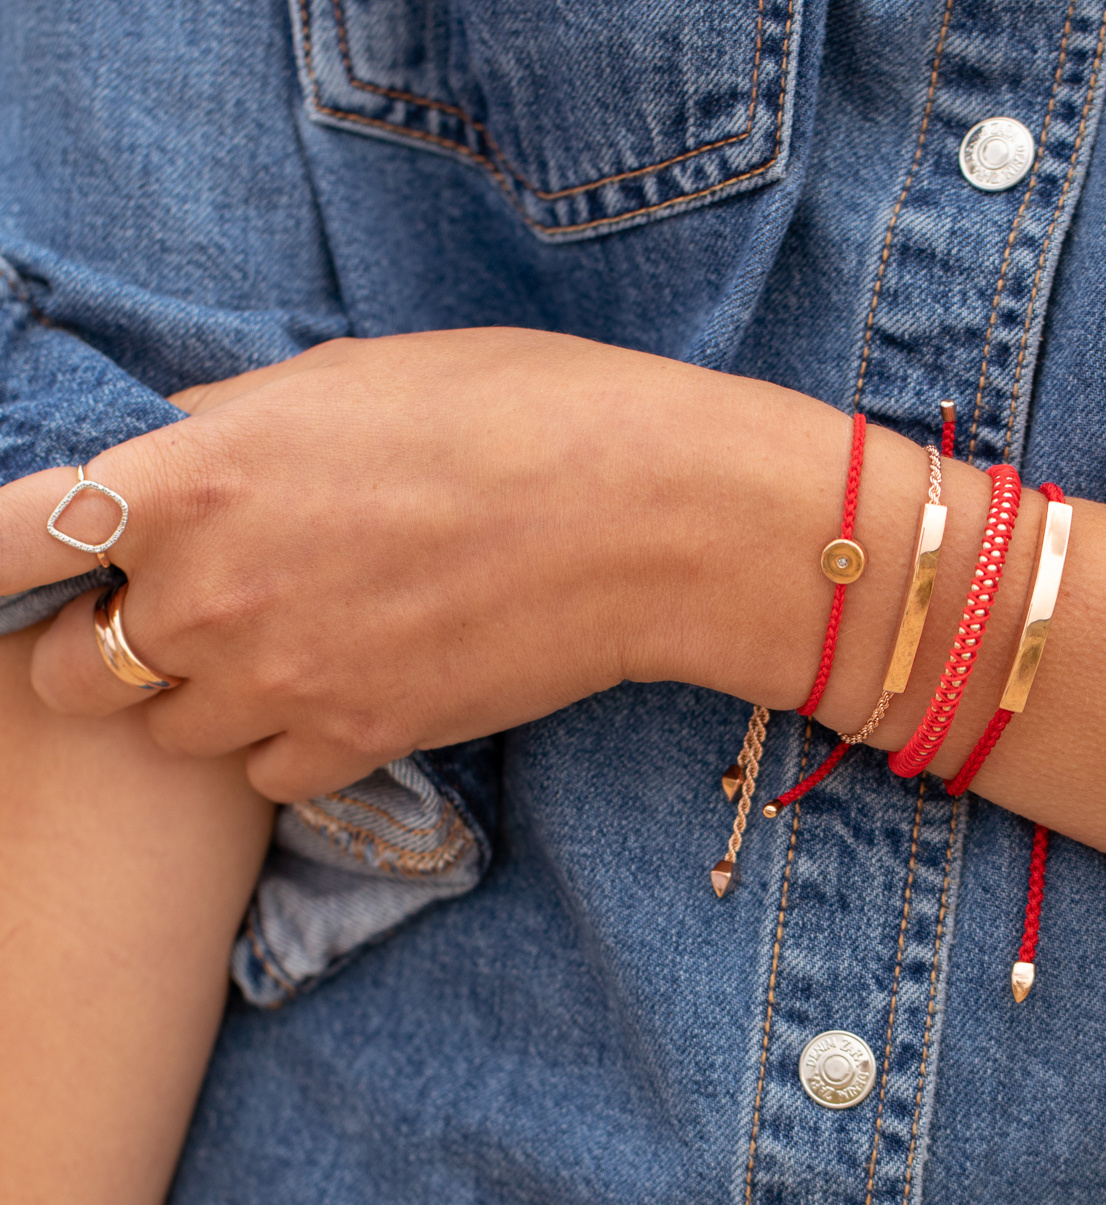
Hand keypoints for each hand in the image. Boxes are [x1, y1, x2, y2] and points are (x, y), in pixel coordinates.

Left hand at [0, 330, 714, 799]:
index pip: (1, 538)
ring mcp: (280, 685)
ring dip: (199, 696)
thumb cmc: (509, 412)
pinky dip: (281, 740)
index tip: (23, 561)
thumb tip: (162, 445)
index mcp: (194, 477)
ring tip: (282, 644)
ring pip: (166, 733)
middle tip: (173, 609)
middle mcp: (211, 596)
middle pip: (67, 669)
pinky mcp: (355, 745)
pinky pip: (261, 775)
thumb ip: (225, 423)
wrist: (639, 517)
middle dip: (101, 644)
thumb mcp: (347, 377)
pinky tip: (341, 687)